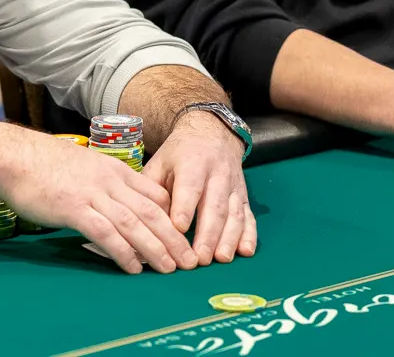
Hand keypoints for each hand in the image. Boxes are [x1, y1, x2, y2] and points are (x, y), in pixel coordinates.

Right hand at [0, 130, 197, 273]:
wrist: (12, 156)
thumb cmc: (42, 165)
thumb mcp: (82, 168)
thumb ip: (102, 185)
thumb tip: (116, 207)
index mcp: (113, 170)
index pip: (154, 194)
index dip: (174, 218)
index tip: (186, 239)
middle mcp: (109, 181)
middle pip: (152, 211)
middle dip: (175, 239)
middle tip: (190, 261)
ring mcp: (92, 194)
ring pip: (134, 223)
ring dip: (156, 248)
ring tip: (171, 269)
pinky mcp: (74, 208)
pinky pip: (106, 233)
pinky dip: (123, 252)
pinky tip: (133, 268)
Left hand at [143, 112, 255, 265]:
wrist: (211, 134)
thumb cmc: (178, 155)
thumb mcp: (159, 163)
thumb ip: (151, 190)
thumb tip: (143, 221)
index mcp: (192, 163)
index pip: (189, 187)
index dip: (184, 208)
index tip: (178, 229)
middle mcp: (217, 174)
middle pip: (214, 206)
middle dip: (208, 234)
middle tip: (199, 259)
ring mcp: (234, 186)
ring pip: (234, 213)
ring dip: (229, 238)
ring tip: (221, 259)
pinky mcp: (244, 196)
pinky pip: (249, 216)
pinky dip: (249, 235)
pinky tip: (245, 251)